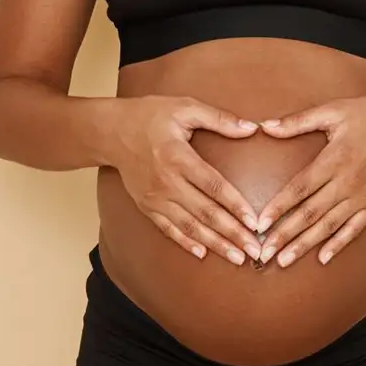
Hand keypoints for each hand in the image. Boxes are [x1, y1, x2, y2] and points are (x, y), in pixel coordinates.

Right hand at [106, 96, 266, 265]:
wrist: (110, 132)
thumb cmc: (149, 115)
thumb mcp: (185, 107)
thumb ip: (220, 119)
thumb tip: (252, 128)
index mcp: (179, 158)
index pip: (214, 187)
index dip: (236, 206)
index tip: (255, 222)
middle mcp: (167, 182)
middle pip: (205, 213)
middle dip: (232, 234)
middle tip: (255, 250)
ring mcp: (155, 197)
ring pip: (189, 226)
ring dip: (215, 244)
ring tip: (237, 257)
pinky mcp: (146, 206)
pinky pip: (168, 229)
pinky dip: (185, 242)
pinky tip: (203, 254)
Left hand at [254, 95, 365, 266]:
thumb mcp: (333, 110)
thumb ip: (298, 121)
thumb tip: (265, 126)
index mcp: (334, 159)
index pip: (300, 188)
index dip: (279, 207)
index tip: (260, 224)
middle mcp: (347, 182)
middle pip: (311, 214)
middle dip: (285, 235)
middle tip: (264, 253)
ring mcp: (361, 196)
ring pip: (329, 226)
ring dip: (305, 245)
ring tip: (284, 261)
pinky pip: (354, 228)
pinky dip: (338, 244)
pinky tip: (323, 258)